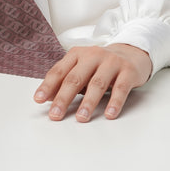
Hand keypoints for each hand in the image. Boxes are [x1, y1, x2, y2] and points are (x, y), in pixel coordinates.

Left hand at [33, 43, 152, 121]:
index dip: (48, 86)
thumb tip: (48, 98)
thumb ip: (66, 80)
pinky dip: (114, 102)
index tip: (39, 100)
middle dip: (64, 98)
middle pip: (75, 78)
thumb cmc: (100, 64)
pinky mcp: (128, 71)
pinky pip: (121, 88)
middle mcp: (92, 56)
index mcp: (77, 54)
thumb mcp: (81, 68)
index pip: (59, 71)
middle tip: (55, 114)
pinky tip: (109, 114)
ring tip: (81, 118)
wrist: (131, 53)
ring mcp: (111, 62)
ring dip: (88, 102)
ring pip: (97, 84)